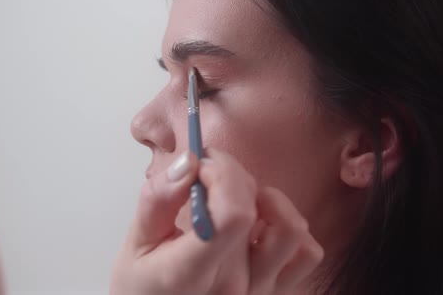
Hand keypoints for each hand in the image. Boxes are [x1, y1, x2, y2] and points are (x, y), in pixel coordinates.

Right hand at [110, 148, 322, 294]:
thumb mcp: (136, 242)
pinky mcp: (275, 290)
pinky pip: (306, 253)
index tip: (200, 165)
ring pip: (290, 227)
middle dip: (228, 175)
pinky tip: (257, 225)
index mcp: (192, 273)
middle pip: (253, 208)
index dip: (222, 175)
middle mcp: (233, 285)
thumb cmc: (145, 285)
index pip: (234, 215)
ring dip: (265, 199)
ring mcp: (259, 291)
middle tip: (204, 174)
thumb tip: (189, 161)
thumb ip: (158, 199)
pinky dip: (288, 228)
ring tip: (235, 199)